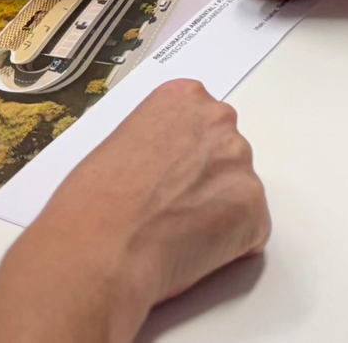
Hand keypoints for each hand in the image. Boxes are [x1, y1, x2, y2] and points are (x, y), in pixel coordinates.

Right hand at [0, 80, 269, 342]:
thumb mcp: (119, 143)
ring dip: (217, 211)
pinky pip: (250, 231)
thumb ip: (158, 141)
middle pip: (225, 154)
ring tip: (176, 232)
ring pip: (238, 192)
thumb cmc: (93, 202)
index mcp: (184, 97)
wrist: (101, 247)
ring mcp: (241, 166)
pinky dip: (229, 245)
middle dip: (206, 180)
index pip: (201, 121)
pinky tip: (192, 249)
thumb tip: (168, 166)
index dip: (184, 155)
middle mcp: (219, 122)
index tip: (169, 174)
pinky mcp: (254, 211)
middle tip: (173, 207)